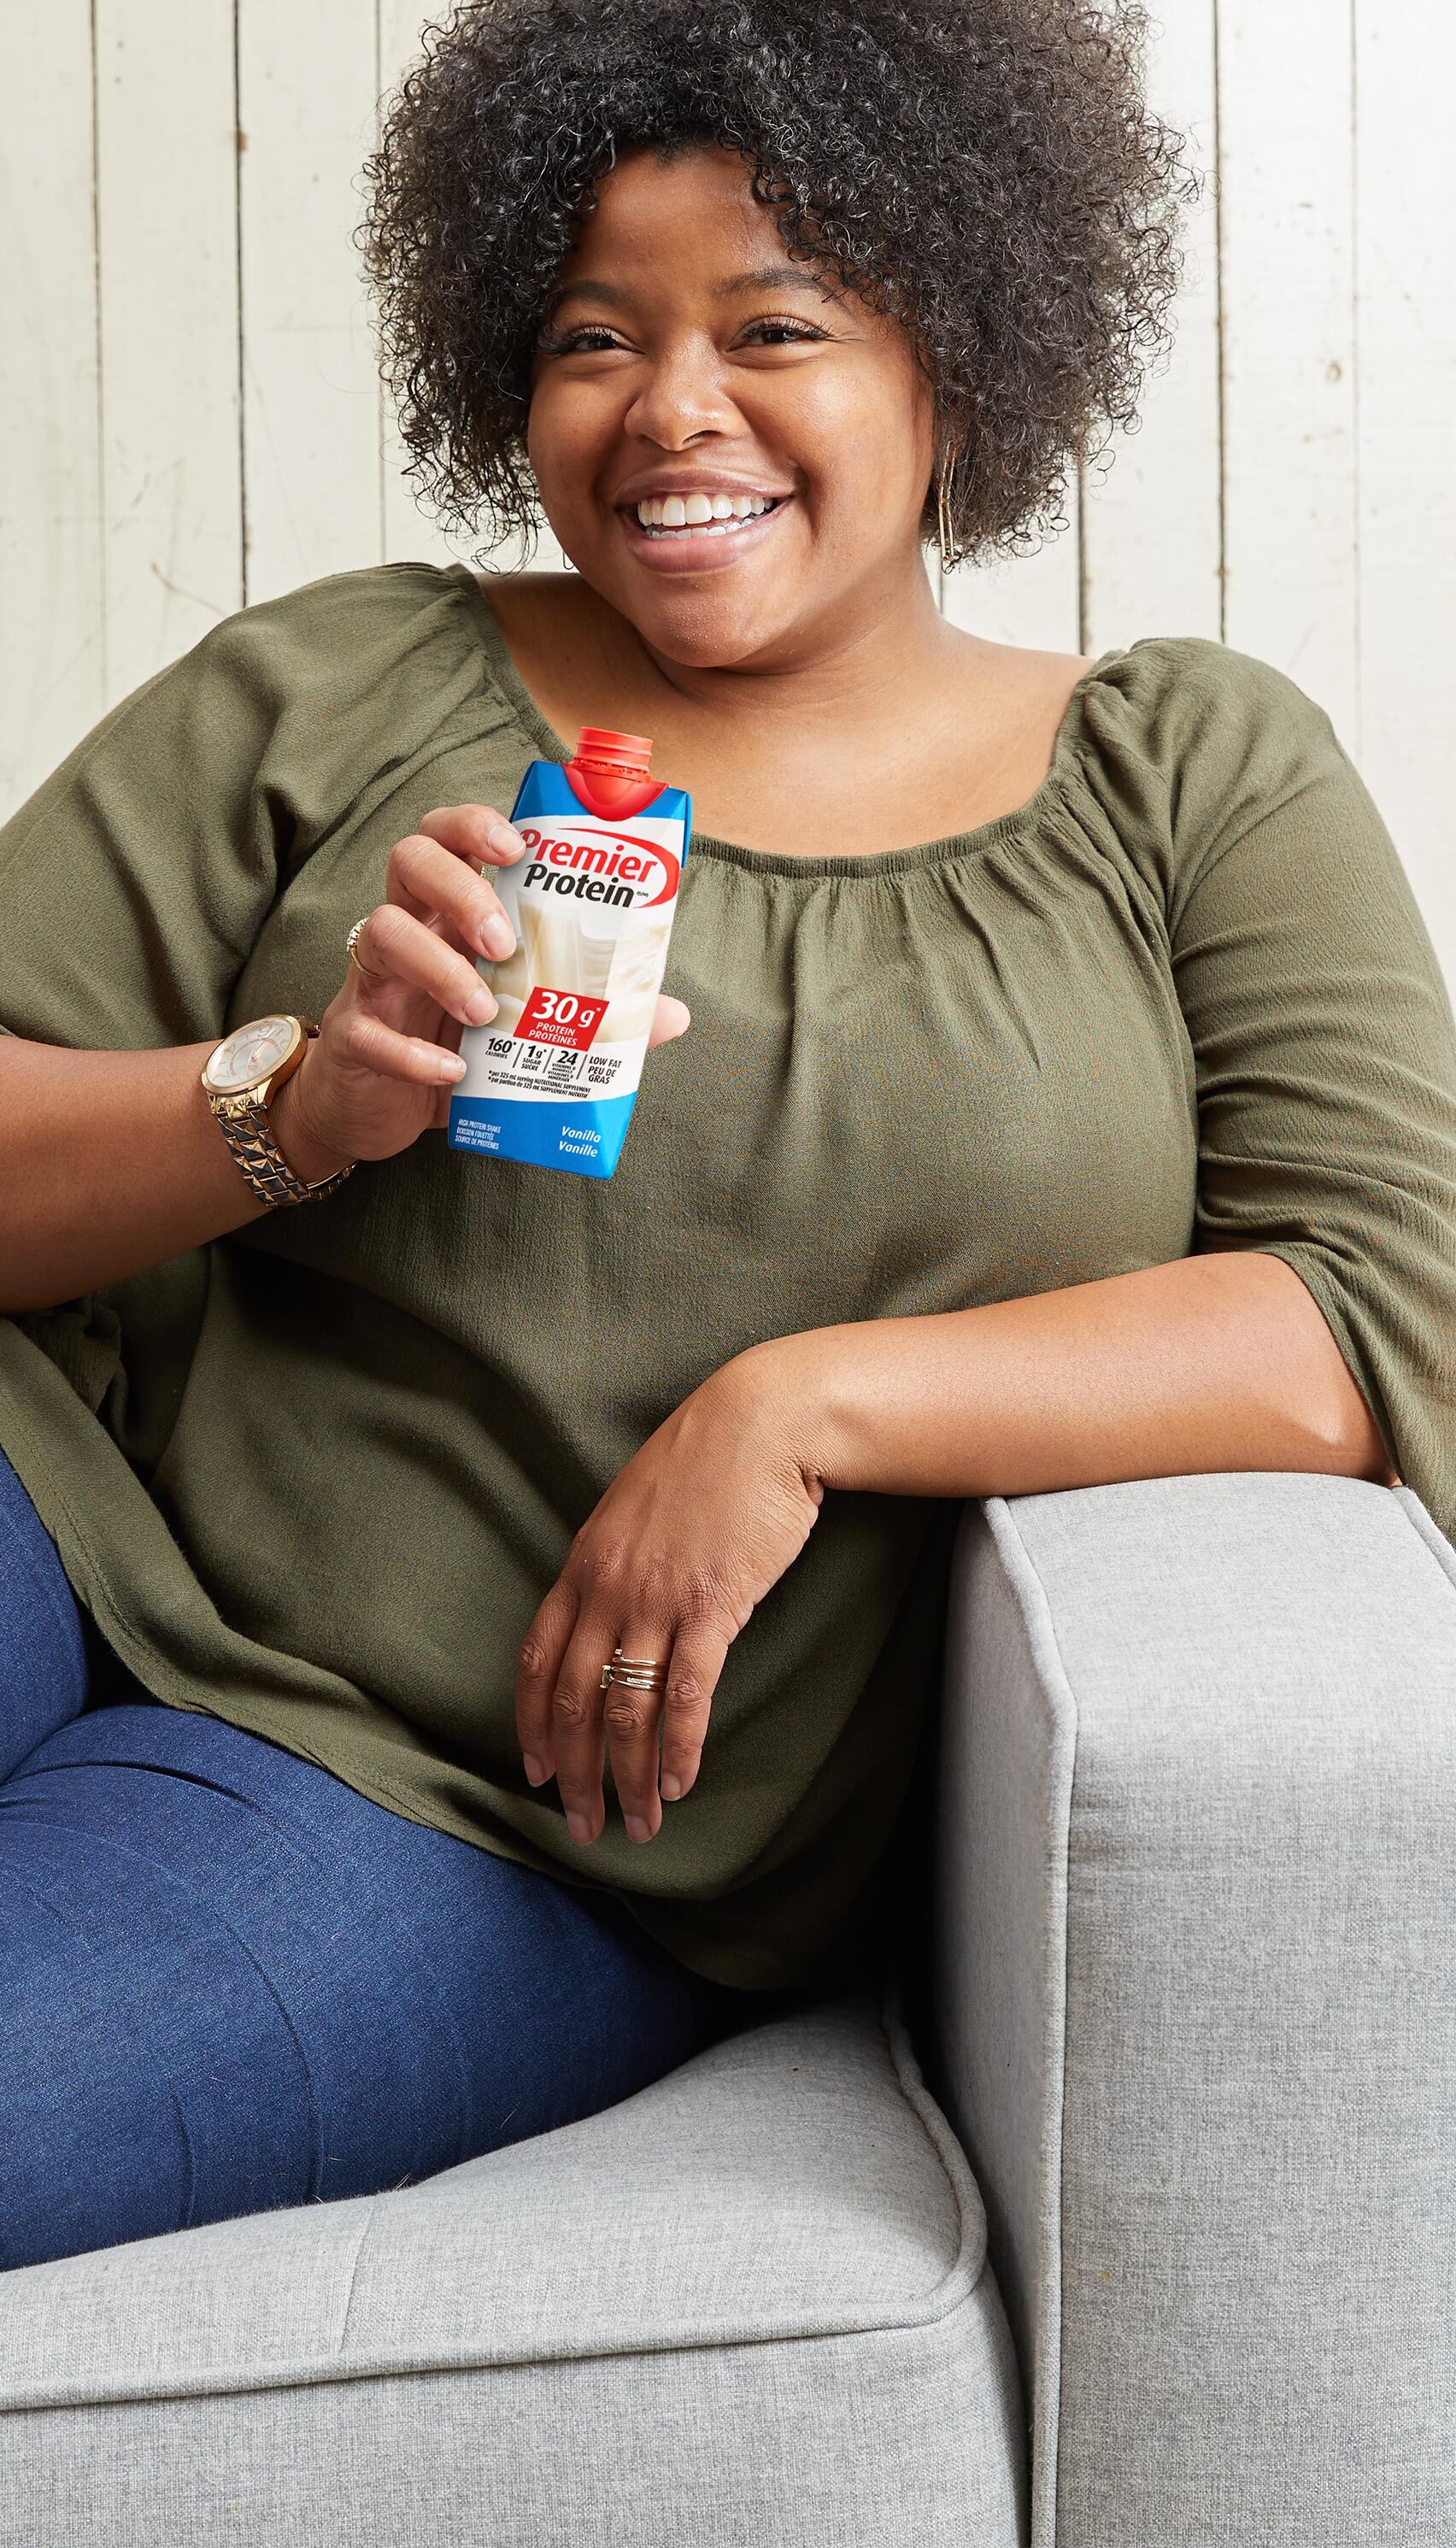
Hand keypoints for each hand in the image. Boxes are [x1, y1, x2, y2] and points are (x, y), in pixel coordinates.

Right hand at [272, 802, 690, 1178]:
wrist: (380, 1112)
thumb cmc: (454, 1050)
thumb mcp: (523, 1030)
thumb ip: (593, 1015)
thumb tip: (673, 1014)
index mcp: (450, 914)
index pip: (449, 837)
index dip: (474, 825)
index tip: (515, 847)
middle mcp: (408, 930)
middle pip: (409, 861)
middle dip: (461, 891)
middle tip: (503, 942)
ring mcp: (373, 979)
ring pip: (381, 931)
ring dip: (439, 967)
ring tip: (483, 1013)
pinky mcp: (351, 1035)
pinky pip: (368, 1027)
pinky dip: (412, 1052)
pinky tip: (451, 1074)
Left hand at [515, 1349, 823, 1846]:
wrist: (762, 1422)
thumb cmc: (707, 1460)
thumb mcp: (635, 1508)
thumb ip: (615, 1563)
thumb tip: (612, 1612)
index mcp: (583, 1564)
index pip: (537, 1661)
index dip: (532, 1724)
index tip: (536, 1772)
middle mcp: (608, 1588)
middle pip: (574, 1702)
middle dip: (576, 1775)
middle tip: (583, 1826)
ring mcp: (657, 1600)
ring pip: (624, 1711)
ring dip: (627, 1779)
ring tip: (638, 1826)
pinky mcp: (713, 1607)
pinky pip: (686, 1695)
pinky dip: (678, 1749)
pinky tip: (679, 1784)